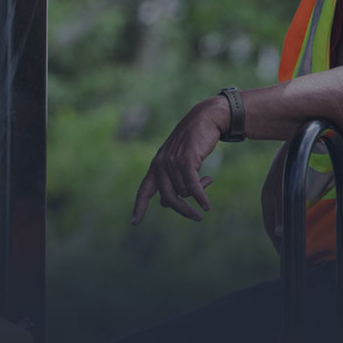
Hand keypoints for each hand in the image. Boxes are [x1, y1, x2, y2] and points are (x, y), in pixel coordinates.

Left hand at [131, 97, 227, 225]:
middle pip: (168, 199)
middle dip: (183, 210)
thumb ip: (171, 181)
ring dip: (199, 193)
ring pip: (183, 192)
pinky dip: (200, 197)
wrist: (205, 119)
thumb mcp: (178, 162)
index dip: (139, 207)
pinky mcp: (186, 160)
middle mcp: (160, 165)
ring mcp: (172, 162)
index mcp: (155, 167)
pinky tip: (206, 205)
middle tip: (197, 218)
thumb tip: (164, 204)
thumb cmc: (192, 143)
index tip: (134, 222)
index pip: (143, 190)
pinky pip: (192, 187)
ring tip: (208, 180)